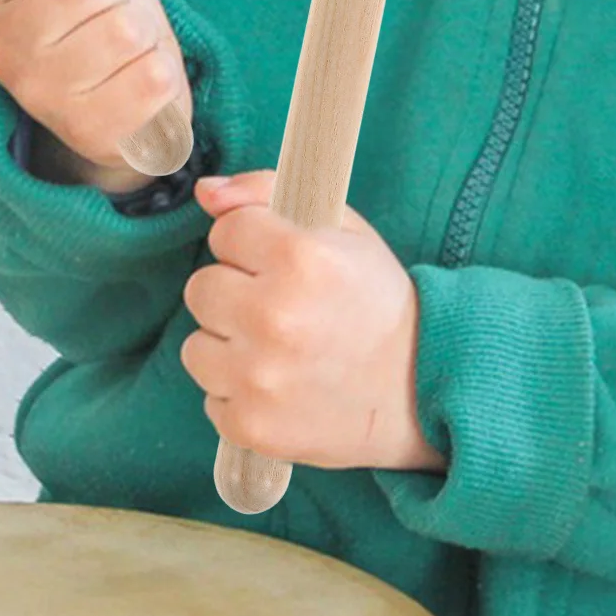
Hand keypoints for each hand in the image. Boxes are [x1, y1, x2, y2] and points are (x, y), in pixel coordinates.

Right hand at [0, 0, 192, 189]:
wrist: (115, 107)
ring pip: (125, 30)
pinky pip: (154, 76)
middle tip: (111, 14)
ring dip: (143, 32)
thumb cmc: (93, 29)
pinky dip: (162, 71)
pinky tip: (142, 78)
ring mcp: (47, 99)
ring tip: (128, 49)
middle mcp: (5, 56)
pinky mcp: (94, 132)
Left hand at [180, 170, 445, 475]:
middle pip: (201, 288)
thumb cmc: (378, 304)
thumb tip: (205, 191)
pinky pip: (210, 397)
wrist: (420, 390)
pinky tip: (281, 386)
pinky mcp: (250, 424)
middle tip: (283, 310)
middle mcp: (273, 316)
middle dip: (237, 294)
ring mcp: (258, 376)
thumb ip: (267, 193)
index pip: (225, 232)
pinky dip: (239, 393)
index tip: (283, 266)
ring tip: (281, 351)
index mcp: (300, 258)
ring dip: (231, 347)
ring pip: (196, 346)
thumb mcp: (344, 230)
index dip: (253, 246)